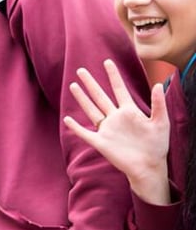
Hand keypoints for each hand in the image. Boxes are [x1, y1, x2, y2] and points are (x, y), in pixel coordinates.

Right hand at [64, 59, 170, 204]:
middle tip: (81, 70)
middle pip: (100, 97)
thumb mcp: (161, 123)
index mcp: (129, 112)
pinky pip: (85, 133)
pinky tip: (68, 119)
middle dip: (90, 83)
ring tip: (73, 86)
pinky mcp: (101, 143)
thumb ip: (159, 104)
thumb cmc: (157, 146)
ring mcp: (107, 130)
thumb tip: (159, 84)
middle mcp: (115, 118)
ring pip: (91, 110)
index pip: (119, 89)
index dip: (113, 76)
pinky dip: (76, 127)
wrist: (149, 167)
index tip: (107, 62)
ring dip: (82, 99)